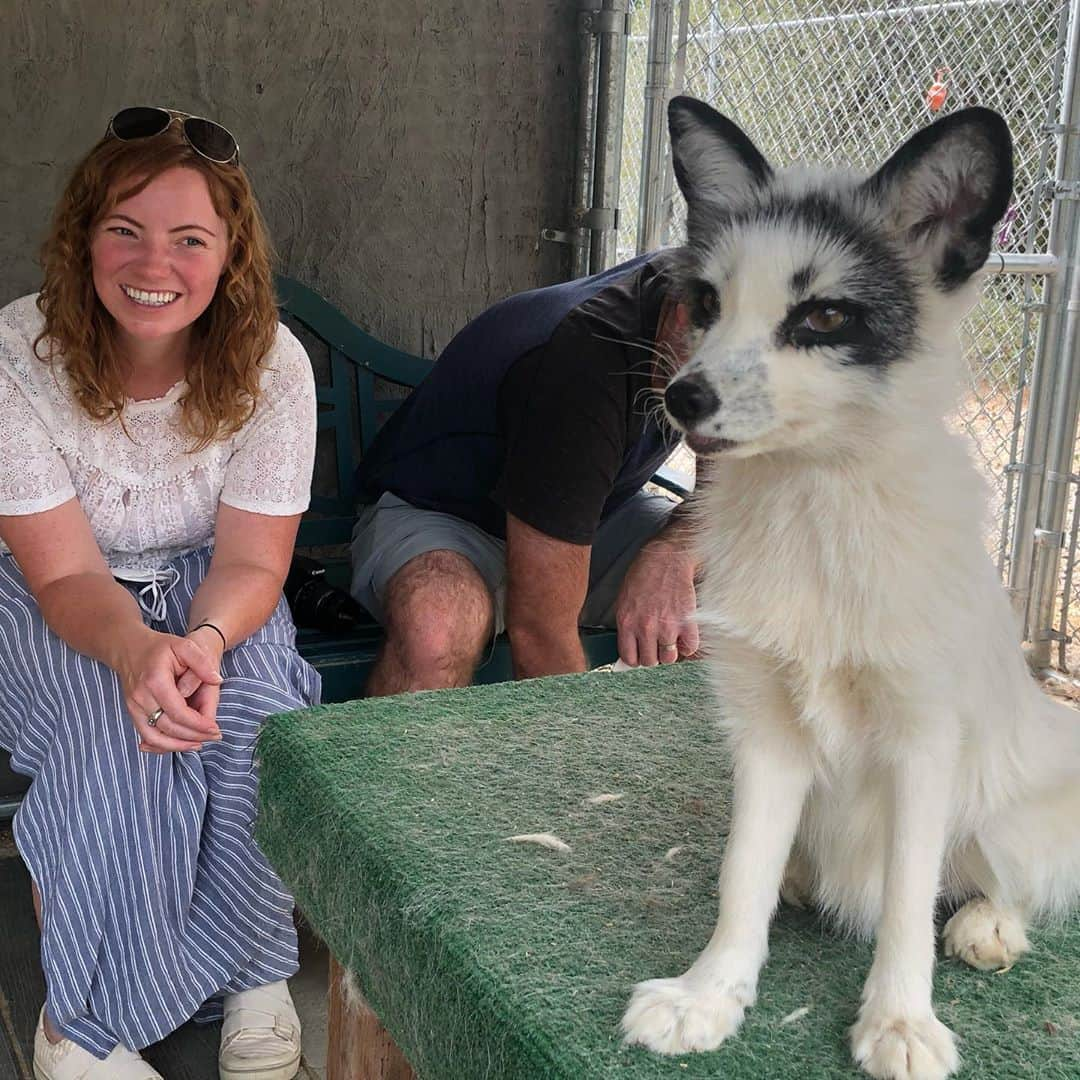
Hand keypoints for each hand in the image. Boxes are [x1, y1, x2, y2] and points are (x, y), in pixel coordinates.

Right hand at [116, 626, 222, 753]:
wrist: (129, 648)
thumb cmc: (160, 647)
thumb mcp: (184, 645)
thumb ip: (201, 662)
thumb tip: (217, 680)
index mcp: (156, 681)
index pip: (178, 712)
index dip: (198, 724)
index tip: (215, 729)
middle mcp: (141, 697)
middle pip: (168, 728)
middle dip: (192, 736)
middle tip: (213, 737)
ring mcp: (134, 706)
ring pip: (154, 737)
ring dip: (177, 746)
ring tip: (198, 744)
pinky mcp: (132, 712)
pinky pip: (146, 735)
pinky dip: (162, 745)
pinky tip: (179, 744)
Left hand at [614, 537, 698, 666]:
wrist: (667, 557)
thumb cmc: (645, 574)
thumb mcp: (624, 599)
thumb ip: (626, 624)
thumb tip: (630, 645)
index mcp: (627, 622)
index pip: (629, 657)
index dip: (635, 659)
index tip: (640, 655)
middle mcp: (645, 628)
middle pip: (650, 661)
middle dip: (652, 656)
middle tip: (655, 646)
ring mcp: (667, 626)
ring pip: (669, 658)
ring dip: (669, 653)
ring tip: (669, 641)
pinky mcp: (687, 621)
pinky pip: (689, 648)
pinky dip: (687, 646)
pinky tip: (683, 637)